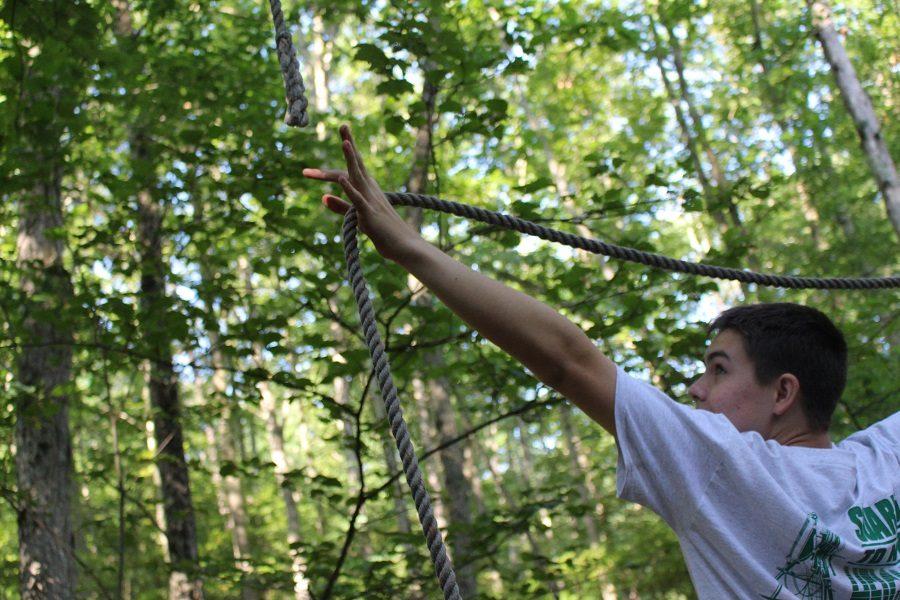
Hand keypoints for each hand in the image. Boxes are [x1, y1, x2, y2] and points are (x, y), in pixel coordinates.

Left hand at [303, 124, 422, 262]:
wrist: (405, 247)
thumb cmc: (384, 233)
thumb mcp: (358, 217)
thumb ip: (341, 206)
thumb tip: (323, 196)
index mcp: (368, 189)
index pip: (354, 166)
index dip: (347, 149)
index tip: (342, 130)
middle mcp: (370, 190)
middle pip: (356, 164)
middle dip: (349, 144)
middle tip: (342, 125)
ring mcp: (371, 201)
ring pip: (358, 177)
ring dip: (351, 159)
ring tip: (345, 142)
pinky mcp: (370, 215)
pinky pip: (358, 200)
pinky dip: (349, 190)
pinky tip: (342, 179)